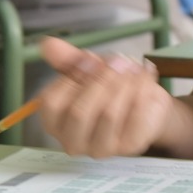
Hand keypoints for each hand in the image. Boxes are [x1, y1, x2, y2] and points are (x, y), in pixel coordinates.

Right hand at [38, 37, 173, 157]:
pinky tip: (145, 80)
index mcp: (54, 122)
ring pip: (109, 114)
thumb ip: (68, 59)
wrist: (146, 101)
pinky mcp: (129, 146)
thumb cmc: (109, 87)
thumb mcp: (88, 69)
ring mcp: (101, 148)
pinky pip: (136, 117)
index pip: (52, 102)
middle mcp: (72, 140)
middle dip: (101, 80)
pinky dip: (142, 92)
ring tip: (134, 68)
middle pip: (79, 112)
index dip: (73, 76)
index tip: (91, 58)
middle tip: (119, 60)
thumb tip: (47, 44)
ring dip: (124, 84)